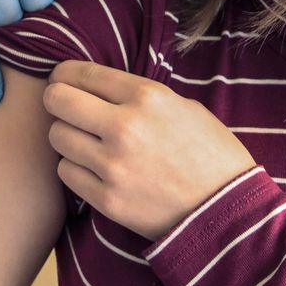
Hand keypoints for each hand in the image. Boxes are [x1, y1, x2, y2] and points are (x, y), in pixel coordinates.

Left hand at [44, 60, 256, 240]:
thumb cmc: (211, 154)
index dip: (65, 73)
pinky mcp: (107, 199)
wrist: (228, 212)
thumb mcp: (183, 106)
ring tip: (83, 140)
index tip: (63, 78)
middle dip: (56, 100)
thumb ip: (139, 95)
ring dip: (66, 136)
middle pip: (57, 100)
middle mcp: (125, 126)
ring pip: (57, 137)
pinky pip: (67, 173)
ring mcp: (114, 165)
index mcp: (146, 96)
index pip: (82, 73)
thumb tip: (99, 88)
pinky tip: (92, 167)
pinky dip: (75, 168)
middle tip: (64, 107)